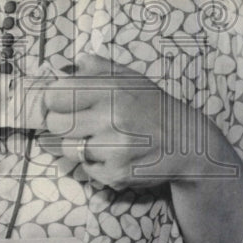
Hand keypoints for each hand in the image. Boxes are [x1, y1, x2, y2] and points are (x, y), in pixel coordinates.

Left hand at [40, 53, 240, 189]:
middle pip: (55, 124)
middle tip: (81, 123)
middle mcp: (111, 117)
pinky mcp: (117, 174)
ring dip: (79, 145)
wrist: (188, 143)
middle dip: (63, 124)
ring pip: (68, 149)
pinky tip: (115, 155)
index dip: (55, 100)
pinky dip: (96, 165)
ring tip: (103, 139)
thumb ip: (95, 68)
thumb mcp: (128, 78)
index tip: (62, 103)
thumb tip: (62, 68)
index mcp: (110, 88)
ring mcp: (114, 148)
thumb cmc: (152, 107)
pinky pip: (87, 170)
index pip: (54, 96)